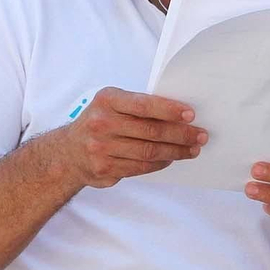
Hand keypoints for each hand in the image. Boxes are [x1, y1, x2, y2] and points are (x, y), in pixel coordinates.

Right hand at [61, 87, 204, 187]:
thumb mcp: (112, 105)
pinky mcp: (104, 168)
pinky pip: (141, 167)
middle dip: (181, 134)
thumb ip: (138, 106)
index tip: (190, 115)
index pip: (144, 105)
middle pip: (151, 131)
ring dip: (175, 151)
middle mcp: (101, 123)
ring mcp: (101, 148)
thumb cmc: (100, 123)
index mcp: (107, 100)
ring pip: (149, 152)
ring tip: (192, 149)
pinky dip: (160, 163)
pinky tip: (171, 158)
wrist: (68, 152)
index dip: (170, 110)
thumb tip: (179, 114)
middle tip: (200, 135)